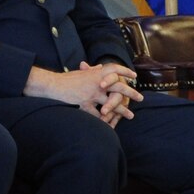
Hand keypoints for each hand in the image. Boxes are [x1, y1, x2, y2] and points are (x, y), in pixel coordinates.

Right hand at [27, 61, 142, 125]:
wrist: (52, 85)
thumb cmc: (65, 79)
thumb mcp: (80, 73)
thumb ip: (91, 71)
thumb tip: (98, 67)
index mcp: (95, 73)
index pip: (114, 69)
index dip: (125, 71)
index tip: (134, 76)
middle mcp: (96, 83)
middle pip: (118, 87)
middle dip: (130, 93)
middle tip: (140, 98)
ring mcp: (91, 94)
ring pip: (111, 104)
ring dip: (122, 111)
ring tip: (130, 115)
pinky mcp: (85, 104)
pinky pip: (97, 115)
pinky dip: (104, 122)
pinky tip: (110, 127)